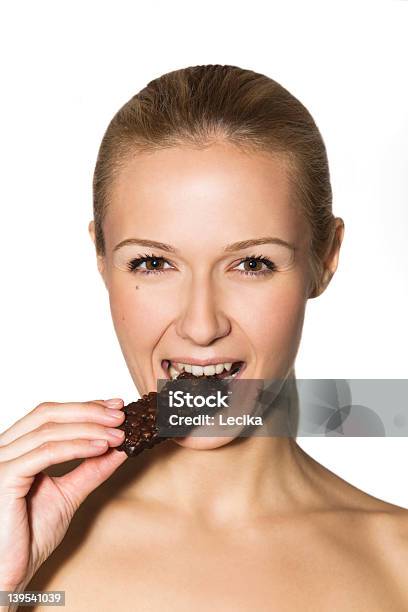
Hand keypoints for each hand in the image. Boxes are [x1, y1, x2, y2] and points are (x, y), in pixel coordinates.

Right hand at [0, 398, 126, 592]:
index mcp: (15, 448)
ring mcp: (1, 461)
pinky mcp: (5, 477)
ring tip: (117, 434)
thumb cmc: (29, 537)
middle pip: (48, 413)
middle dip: (89, 412)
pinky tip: (100, 448)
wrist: (10, 574)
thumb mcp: (69, 494)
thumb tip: (118, 447)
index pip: (50, 414)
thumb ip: (90, 469)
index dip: (85, 407)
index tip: (115, 406)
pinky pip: (45, 453)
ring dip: (89, 429)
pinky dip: (76, 447)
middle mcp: (4, 449)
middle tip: (120, 415)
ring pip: (49, 430)